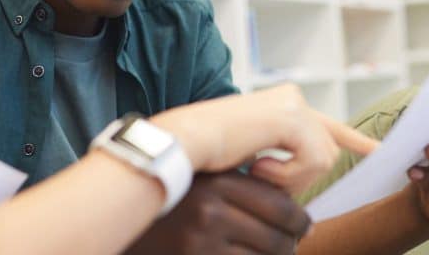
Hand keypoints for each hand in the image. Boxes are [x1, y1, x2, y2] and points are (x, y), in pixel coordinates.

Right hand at [123, 171, 310, 254]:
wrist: (125, 227)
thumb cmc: (172, 203)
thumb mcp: (203, 181)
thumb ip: (241, 184)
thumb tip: (294, 205)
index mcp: (216, 182)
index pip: (280, 206)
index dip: (299, 220)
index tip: (302, 226)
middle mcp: (210, 212)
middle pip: (277, 238)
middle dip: (290, 246)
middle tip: (289, 245)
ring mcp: (201, 244)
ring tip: (273, 254)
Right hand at [151, 84, 377, 193]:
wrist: (184, 144)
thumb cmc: (207, 156)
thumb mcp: (251, 159)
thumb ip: (281, 161)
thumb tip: (307, 182)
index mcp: (281, 106)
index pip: (327, 124)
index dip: (354, 139)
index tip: (378, 152)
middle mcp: (291, 99)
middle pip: (327, 151)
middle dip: (302, 177)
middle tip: (264, 178)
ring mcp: (293, 104)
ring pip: (323, 158)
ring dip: (292, 178)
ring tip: (258, 171)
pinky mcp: (291, 116)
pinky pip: (313, 160)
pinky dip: (288, 174)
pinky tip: (259, 166)